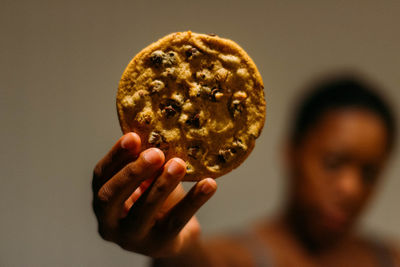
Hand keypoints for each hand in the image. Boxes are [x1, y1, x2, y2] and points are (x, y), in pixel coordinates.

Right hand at [92, 132, 216, 257]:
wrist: (175, 235)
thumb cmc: (157, 199)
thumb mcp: (148, 180)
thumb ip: (148, 163)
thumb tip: (161, 130)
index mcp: (103, 199)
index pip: (102, 175)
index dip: (115, 156)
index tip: (133, 136)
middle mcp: (109, 223)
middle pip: (112, 197)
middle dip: (133, 172)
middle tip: (156, 153)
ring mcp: (132, 239)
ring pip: (144, 212)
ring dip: (162, 185)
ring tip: (179, 164)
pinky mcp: (159, 245)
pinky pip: (177, 221)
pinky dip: (194, 200)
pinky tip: (209, 184)